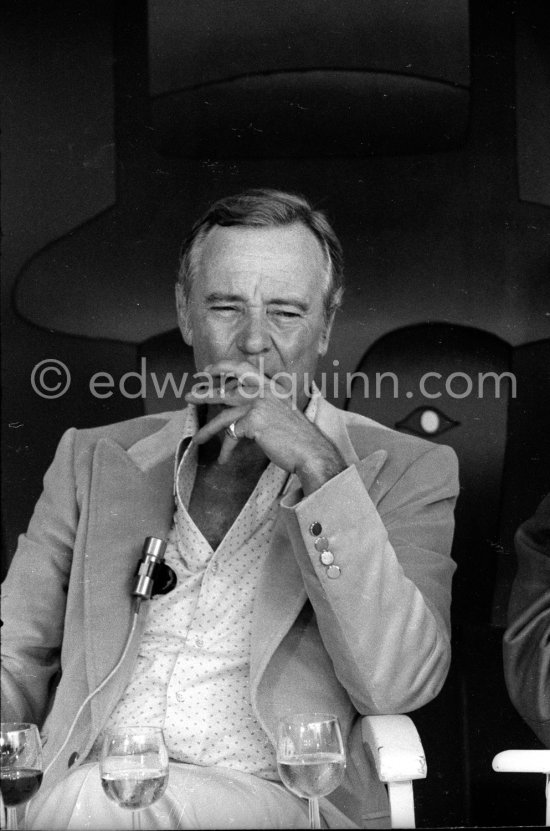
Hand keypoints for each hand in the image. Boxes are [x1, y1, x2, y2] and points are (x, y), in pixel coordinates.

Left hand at [185, 360, 345, 494]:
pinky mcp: (254, 421)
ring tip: (196, 439)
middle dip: (205, 394)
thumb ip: (262, 406)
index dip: (224, 367)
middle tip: (189, 397)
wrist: (311, 450)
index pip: (244, 368)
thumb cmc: (298, 437)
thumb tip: (236, 413)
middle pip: (227, 390)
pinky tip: (223, 459)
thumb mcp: (282, 413)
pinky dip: (227, 449)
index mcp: (273, 386)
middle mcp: (265, 390)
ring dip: (208, 430)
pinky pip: (233, 436)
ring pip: (225, 416)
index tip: (209, 370)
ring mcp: (259, 404)